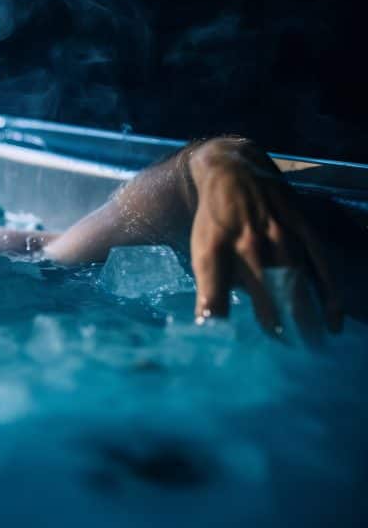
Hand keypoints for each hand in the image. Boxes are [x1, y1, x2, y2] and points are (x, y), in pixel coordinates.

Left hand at [187, 137, 342, 335]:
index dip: (221, 322)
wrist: (233, 170)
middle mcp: (248, 243)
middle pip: (265, 297)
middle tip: (286, 361)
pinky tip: (332, 322)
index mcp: (215, 250)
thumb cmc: (214, 220)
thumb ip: (209, 289)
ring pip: (295, 284)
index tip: (230, 350)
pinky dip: (328, 295)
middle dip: (276, 329)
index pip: (215, 295)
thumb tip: (208, 325)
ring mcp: (281, 234)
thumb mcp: (200, 251)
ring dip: (304, 319)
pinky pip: (321, 265)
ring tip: (310, 349)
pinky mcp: (303, 228)